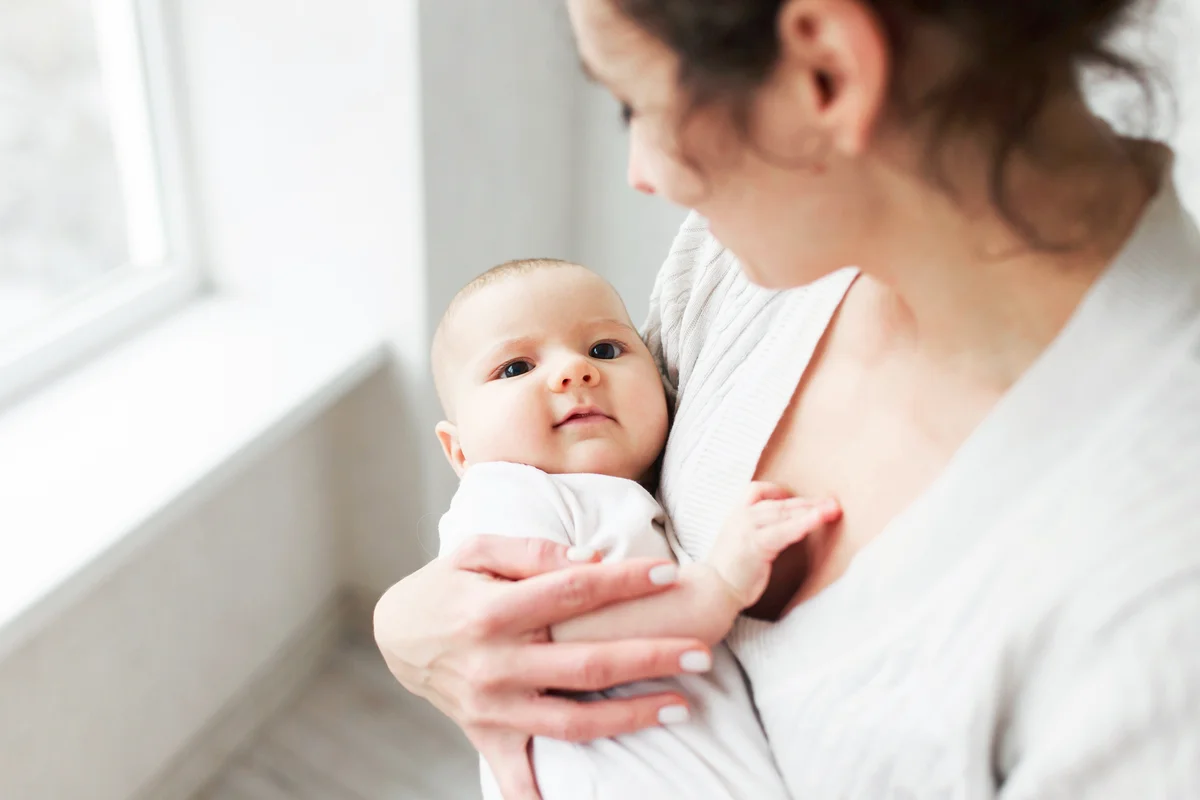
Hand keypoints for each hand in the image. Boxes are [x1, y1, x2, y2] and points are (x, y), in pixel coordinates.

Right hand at [374, 535, 711, 798]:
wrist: (396, 634)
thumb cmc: (446, 585)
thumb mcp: (476, 549)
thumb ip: (532, 551)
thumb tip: (591, 560)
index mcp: (492, 612)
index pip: (573, 593)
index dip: (625, 582)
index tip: (670, 575)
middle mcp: (494, 665)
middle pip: (586, 664)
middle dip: (650, 658)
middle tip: (701, 652)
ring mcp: (493, 708)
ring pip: (573, 721)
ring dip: (631, 717)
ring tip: (682, 706)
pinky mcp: (489, 736)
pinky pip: (520, 778)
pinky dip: (547, 796)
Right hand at [706, 482, 841, 609]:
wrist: (713, 589)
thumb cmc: (729, 572)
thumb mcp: (738, 543)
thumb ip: (753, 532)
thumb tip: (777, 530)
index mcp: (736, 515)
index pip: (756, 491)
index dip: (776, 491)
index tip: (792, 496)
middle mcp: (742, 517)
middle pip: (779, 504)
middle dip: (807, 502)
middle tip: (831, 502)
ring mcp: (748, 528)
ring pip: (784, 513)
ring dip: (812, 509)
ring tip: (833, 508)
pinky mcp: (756, 543)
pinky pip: (785, 530)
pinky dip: (804, 523)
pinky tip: (820, 519)